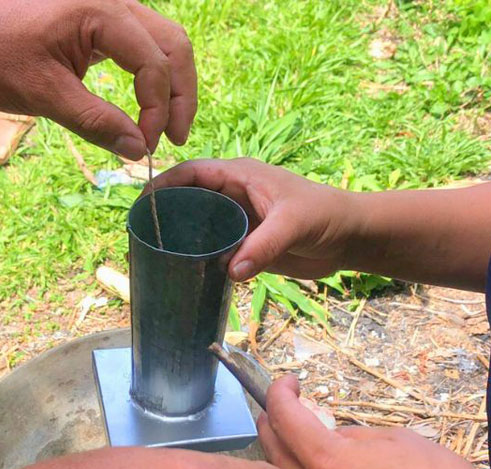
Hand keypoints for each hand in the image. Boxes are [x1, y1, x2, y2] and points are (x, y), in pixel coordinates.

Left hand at [0, 0, 196, 158]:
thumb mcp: (41, 94)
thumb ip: (94, 121)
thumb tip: (138, 150)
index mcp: (100, 10)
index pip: (153, 63)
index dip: (157, 110)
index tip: (144, 147)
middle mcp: (112, 1)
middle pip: (172, 45)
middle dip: (179, 95)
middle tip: (174, 140)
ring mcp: (106, 8)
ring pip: (161, 43)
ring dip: (169, 86)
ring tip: (163, 128)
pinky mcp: (96, 21)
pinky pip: (140, 44)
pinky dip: (149, 76)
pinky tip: (144, 108)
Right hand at [150, 158, 352, 280]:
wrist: (349, 238)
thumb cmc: (325, 216)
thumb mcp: (294, 224)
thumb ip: (264, 246)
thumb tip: (230, 271)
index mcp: (240, 175)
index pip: (193, 172)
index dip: (165, 184)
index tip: (144, 204)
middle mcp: (233, 196)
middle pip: (188, 199)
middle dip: (165, 214)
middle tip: (142, 236)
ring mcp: (236, 221)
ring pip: (197, 227)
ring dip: (180, 239)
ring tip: (154, 257)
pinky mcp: (243, 245)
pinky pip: (213, 250)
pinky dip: (198, 259)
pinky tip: (184, 273)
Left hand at [258, 376, 490, 468]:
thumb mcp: (396, 441)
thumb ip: (354, 437)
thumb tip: (334, 438)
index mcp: (327, 462)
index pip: (283, 417)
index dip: (280, 392)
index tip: (290, 382)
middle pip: (272, 448)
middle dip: (274, 419)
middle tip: (288, 405)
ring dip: (284, 452)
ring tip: (300, 436)